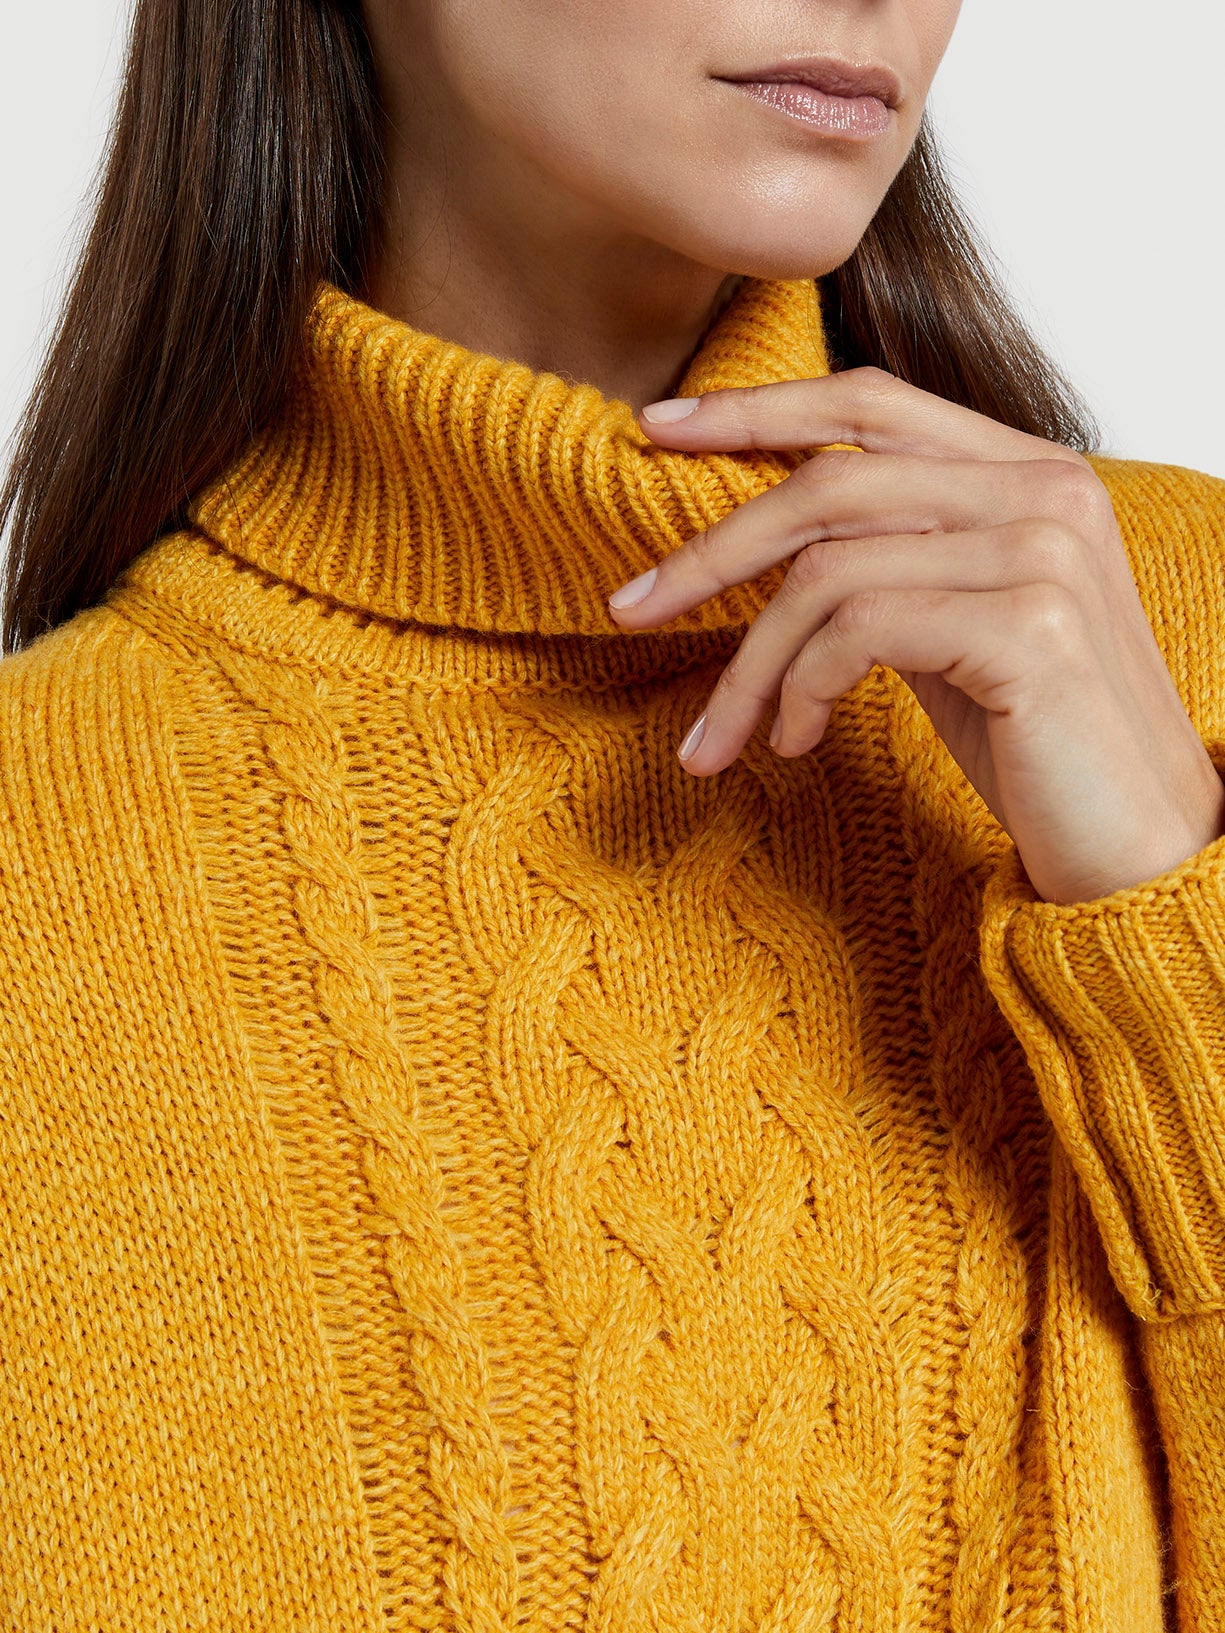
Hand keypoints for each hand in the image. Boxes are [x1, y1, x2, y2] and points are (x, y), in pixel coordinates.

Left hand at [607, 368, 1224, 904]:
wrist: (1138, 846)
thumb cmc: (1035, 741)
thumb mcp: (949, 627)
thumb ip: (887, 562)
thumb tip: (761, 539)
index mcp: (1030, 473)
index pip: (871, 404)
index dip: (756, 410)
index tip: (656, 431)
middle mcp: (1045, 492)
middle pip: (829, 480)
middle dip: (710, 549)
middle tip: (628, 607)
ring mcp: (1043, 554)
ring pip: (827, 569)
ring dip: (748, 664)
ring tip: (721, 736)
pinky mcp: (1029, 629)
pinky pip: (857, 631)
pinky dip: (802, 688)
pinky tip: (798, 742)